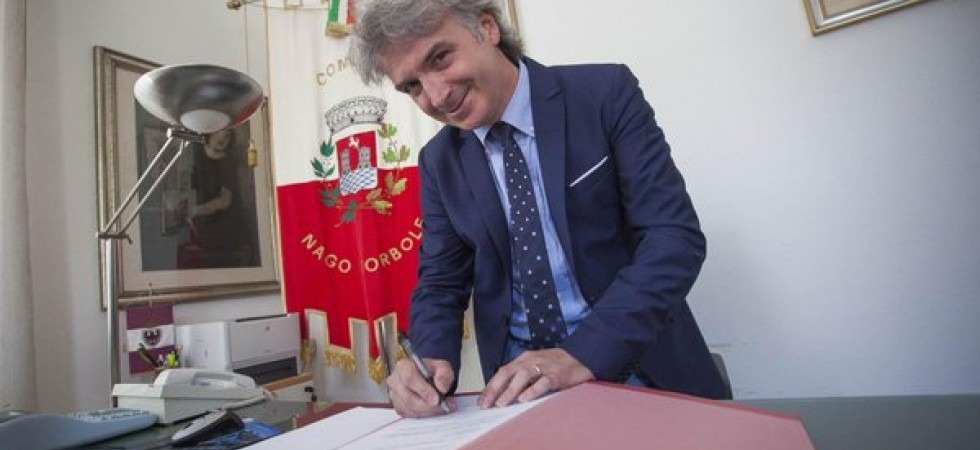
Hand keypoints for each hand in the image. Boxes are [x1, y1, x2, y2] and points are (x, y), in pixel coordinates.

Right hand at [386, 357, 455, 417]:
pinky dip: (424, 415)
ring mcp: (395, 396)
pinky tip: (434, 411)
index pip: (409, 378)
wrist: (427, 378)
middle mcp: (395, 381)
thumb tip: (442, 387)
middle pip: (408, 398)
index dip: (423, 390)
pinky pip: (411, 415)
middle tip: (444, 407)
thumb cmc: (432, 371)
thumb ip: (444, 373)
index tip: (437, 399)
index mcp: (404, 366)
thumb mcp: (442, 366)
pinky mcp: (399, 408)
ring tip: (443, 408)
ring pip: (410, 409)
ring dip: (428, 412)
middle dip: (428, 405)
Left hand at [478, 348, 593, 407]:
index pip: (503, 371)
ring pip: (523, 376)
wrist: (580, 357)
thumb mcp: (535, 365)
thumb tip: (502, 391)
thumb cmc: (556, 364)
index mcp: (524, 359)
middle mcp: (531, 361)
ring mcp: (544, 367)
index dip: (491, 385)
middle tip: (486, 404)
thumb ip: (521, 375)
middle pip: (508, 372)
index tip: (482, 400)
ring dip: (510, 390)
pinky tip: (524, 399)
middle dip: (495, 389)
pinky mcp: (556, 375)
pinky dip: (532, 390)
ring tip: (501, 403)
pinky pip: (542, 382)